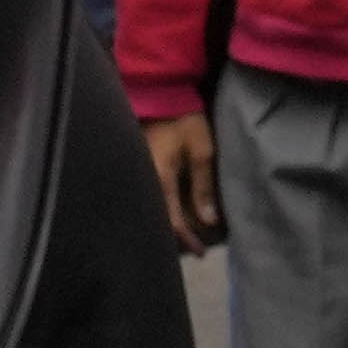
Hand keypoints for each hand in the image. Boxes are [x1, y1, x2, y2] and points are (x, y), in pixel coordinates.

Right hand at [139, 103, 222, 252]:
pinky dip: (162, 209)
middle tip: (194, 249)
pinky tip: (173, 214)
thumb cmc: (184, 121)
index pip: (171, 219)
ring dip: (169, 224)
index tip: (200, 252)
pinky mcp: (139, 168)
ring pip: (152, 210)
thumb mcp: (201, 151)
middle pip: (157, 220)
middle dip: (176, 237)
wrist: (160, 96)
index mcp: (159, 177)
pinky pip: (149, 197)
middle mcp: (144, 180)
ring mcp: (138, 174)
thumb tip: (208, 220)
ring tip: (186, 236)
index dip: (186, 238)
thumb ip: (203, 187)